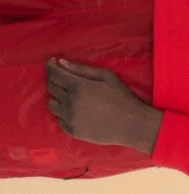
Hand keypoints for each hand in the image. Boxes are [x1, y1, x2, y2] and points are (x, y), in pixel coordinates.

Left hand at [45, 60, 162, 151]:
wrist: (133, 125)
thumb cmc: (122, 97)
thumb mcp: (105, 76)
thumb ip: (81, 69)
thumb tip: (61, 62)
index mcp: (78, 86)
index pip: (53, 73)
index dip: (51, 65)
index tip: (53, 62)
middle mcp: (70, 102)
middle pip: (51, 87)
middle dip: (55, 80)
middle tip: (66, 80)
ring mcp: (71, 119)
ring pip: (52, 104)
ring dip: (58, 98)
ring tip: (70, 97)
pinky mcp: (73, 131)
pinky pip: (59, 120)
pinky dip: (63, 114)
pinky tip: (75, 111)